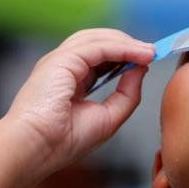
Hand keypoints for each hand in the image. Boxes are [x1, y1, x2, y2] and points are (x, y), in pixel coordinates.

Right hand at [4, 29, 154, 173]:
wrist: (35, 148)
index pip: (99, 58)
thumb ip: (127, 94)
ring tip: (150, 52)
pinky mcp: (62, 60)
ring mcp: (60, 61)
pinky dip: (123, 48)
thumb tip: (141, 69)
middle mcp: (63, 67)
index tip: (147, 60)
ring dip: (127, 43)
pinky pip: (99, 47)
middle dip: (127, 45)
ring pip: (98, 39)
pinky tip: (141, 55)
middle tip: (152, 52)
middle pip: (98, 42)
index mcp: (69, 81)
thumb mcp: (108, 118)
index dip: (124, 56)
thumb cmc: (63, 141)